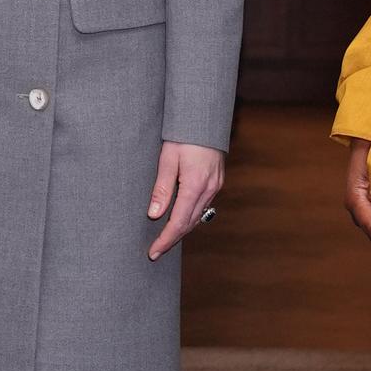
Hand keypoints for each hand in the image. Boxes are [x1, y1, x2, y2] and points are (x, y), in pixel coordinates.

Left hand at [147, 140, 223, 259]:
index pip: (178, 222)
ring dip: (182, 230)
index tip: (153, 252)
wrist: (206, 118)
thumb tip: (154, 215)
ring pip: (197, 217)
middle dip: (172, 239)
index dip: (165, 240)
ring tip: (165, 239)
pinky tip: (180, 219)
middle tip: (156, 251)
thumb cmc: (184, 134)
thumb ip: (161, 188)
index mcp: (195, 185)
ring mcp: (215, 186)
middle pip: (189, 224)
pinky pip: (203, 206)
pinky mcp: (216, 182)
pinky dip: (190, 217)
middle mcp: (209, 189)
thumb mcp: (167, 159)